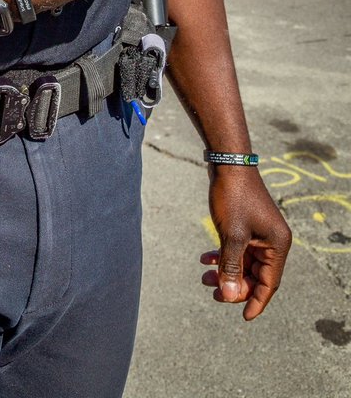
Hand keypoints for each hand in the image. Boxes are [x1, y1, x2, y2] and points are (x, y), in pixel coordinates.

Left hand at [200, 167, 291, 319]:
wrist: (228, 163)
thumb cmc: (233, 197)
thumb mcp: (232, 236)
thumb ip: (231, 267)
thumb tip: (230, 296)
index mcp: (277, 245)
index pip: (269, 283)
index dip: (256, 301)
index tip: (243, 317)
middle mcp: (272, 241)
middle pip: (255, 275)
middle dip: (234, 285)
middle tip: (211, 291)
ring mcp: (259, 233)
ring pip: (243, 263)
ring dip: (225, 271)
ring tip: (203, 277)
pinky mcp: (246, 225)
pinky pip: (237, 249)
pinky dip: (222, 256)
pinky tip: (205, 259)